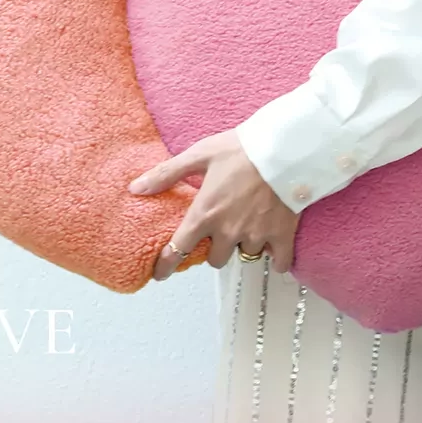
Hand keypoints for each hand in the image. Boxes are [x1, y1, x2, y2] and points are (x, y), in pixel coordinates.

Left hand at [128, 130, 300, 279]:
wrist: (285, 148)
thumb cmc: (240, 149)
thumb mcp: (199, 155)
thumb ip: (167, 174)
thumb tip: (136, 188)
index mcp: (204, 214)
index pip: (178, 250)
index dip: (166, 266)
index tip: (161, 273)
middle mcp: (228, 231)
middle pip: (215, 259)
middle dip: (216, 247)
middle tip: (222, 228)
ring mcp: (256, 236)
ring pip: (245, 255)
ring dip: (244, 244)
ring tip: (249, 223)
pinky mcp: (282, 235)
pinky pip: (278, 262)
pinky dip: (275, 257)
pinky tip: (273, 246)